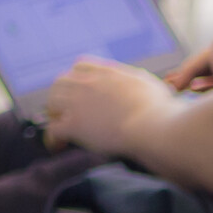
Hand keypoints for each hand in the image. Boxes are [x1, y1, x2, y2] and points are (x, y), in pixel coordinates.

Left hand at [44, 56, 175, 153]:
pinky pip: (53, 129)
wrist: (154, 127)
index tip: (79, 90)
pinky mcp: (75, 125)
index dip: (76, 78)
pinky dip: (52, 137)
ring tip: (59, 127)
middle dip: (60, 95)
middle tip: (64, 111)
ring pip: (52, 102)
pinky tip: (57, 146)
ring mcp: (78, 103)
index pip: (80, 66)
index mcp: (106, 73)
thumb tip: (137, 83)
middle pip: (60, 82)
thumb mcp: (148, 84)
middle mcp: (88, 84)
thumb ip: (135, 81)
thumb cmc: (160, 109)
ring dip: (54, 114)